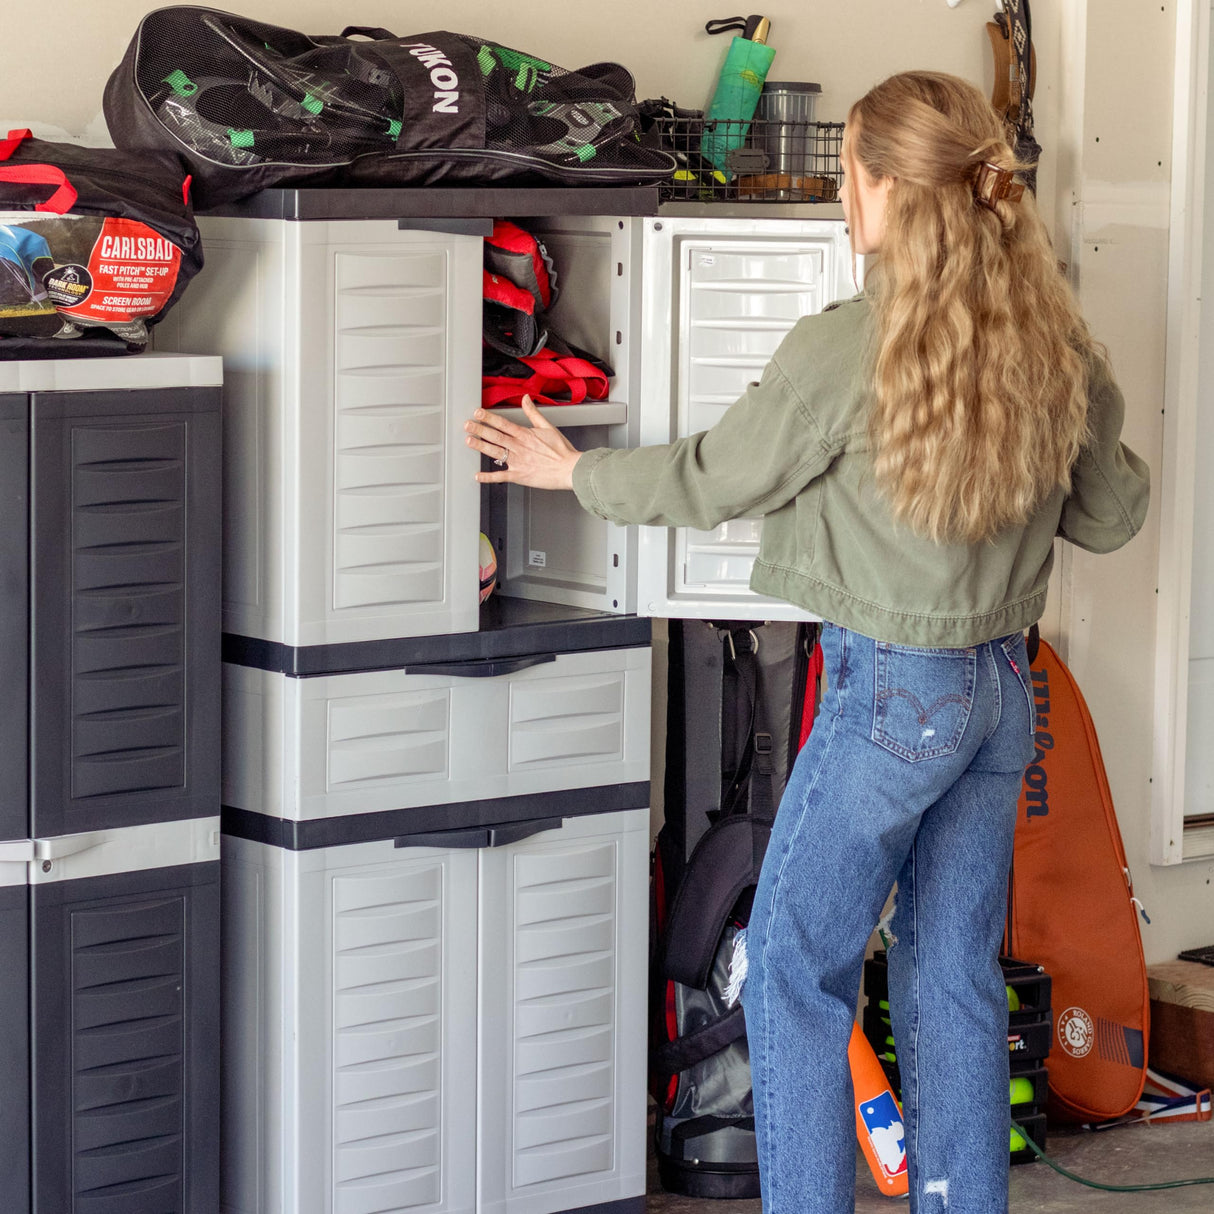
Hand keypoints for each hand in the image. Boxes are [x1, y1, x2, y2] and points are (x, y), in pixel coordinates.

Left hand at [464, 396, 581, 489]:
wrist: (569, 469)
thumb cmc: (562, 451)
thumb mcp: (548, 427)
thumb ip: (533, 413)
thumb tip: (526, 398)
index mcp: (525, 435)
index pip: (503, 423)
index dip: (488, 417)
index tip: (478, 413)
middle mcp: (519, 447)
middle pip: (495, 436)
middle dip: (479, 429)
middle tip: (467, 425)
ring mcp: (518, 462)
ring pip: (495, 452)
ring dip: (480, 446)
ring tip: (468, 441)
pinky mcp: (519, 476)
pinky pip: (501, 476)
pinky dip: (488, 477)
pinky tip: (477, 476)